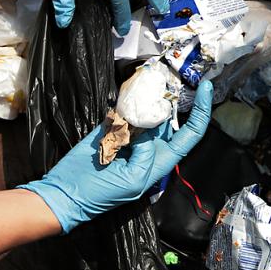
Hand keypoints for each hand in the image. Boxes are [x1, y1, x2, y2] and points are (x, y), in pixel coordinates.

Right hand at [18, 81, 212, 232]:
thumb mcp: (132, 180)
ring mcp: (133, 135)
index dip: (202, 111)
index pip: (191, 134)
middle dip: (177, 97)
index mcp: (162, 160)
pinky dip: (131, 99)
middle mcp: (152, 146)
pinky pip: (128, 109)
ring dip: (153, 96)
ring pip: (150, 110)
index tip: (206, 88)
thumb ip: (145, 155)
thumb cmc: (101, 193)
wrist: (64, 191)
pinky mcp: (113, 127)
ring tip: (156, 79)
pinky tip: (132, 90)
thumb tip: (147, 131)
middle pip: (172, 118)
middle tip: (178, 76)